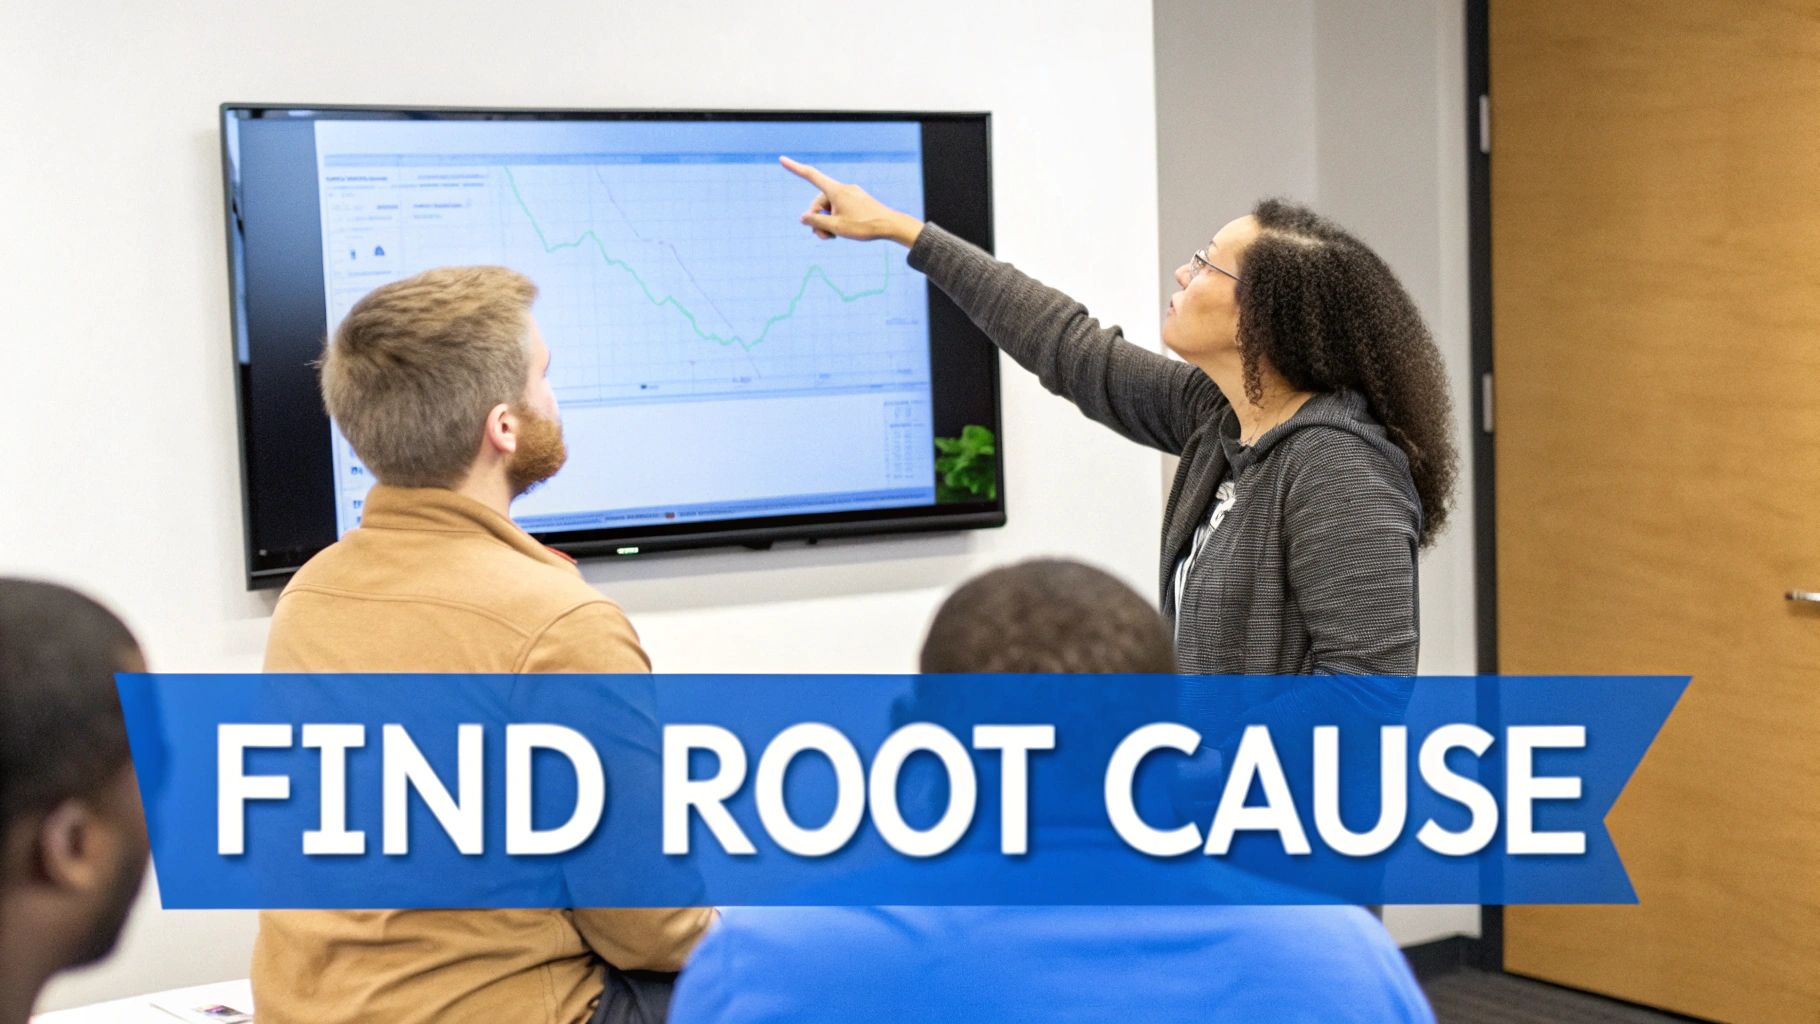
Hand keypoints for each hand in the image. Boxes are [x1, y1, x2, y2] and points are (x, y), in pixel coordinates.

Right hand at [780, 156, 924, 246]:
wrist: (890, 225)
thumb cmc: (864, 226)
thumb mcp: (836, 227)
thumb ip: (817, 222)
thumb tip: (804, 217)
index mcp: (836, 190)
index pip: (811, 175)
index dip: (795, 168)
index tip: (782, 159)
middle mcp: (842, 189)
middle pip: (819, 202)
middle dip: (817, 219)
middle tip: (824, 236)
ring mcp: (850, 194)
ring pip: (829, 208)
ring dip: (827, 222)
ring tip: (834, 236)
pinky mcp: (856, 201)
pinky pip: (840, 208)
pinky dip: (837, 219)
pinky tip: (843, 231)